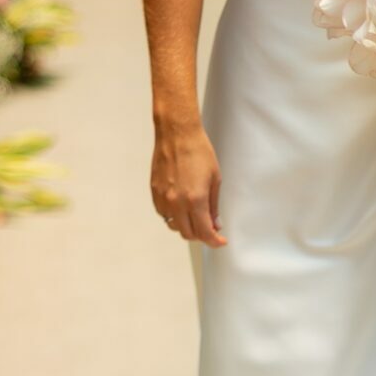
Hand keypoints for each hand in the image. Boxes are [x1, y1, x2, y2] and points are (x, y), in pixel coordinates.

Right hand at [150, 119, 226, 246]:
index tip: (220, 241)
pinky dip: (173, 216)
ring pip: (174, 226)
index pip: (204, 233)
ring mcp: (163, 198)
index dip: (214, 241)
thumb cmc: (198, 151)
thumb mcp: (215, 179)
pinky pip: (164, 214)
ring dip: (186, 226)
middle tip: (210, 228)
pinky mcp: (154, 192)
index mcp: (195, 200)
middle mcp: (177, 202)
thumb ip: (213, 205)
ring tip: (195, 216)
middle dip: (201, 235)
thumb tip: (215, 224)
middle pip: (188, 234)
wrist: (176, 133)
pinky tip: (181, 207)